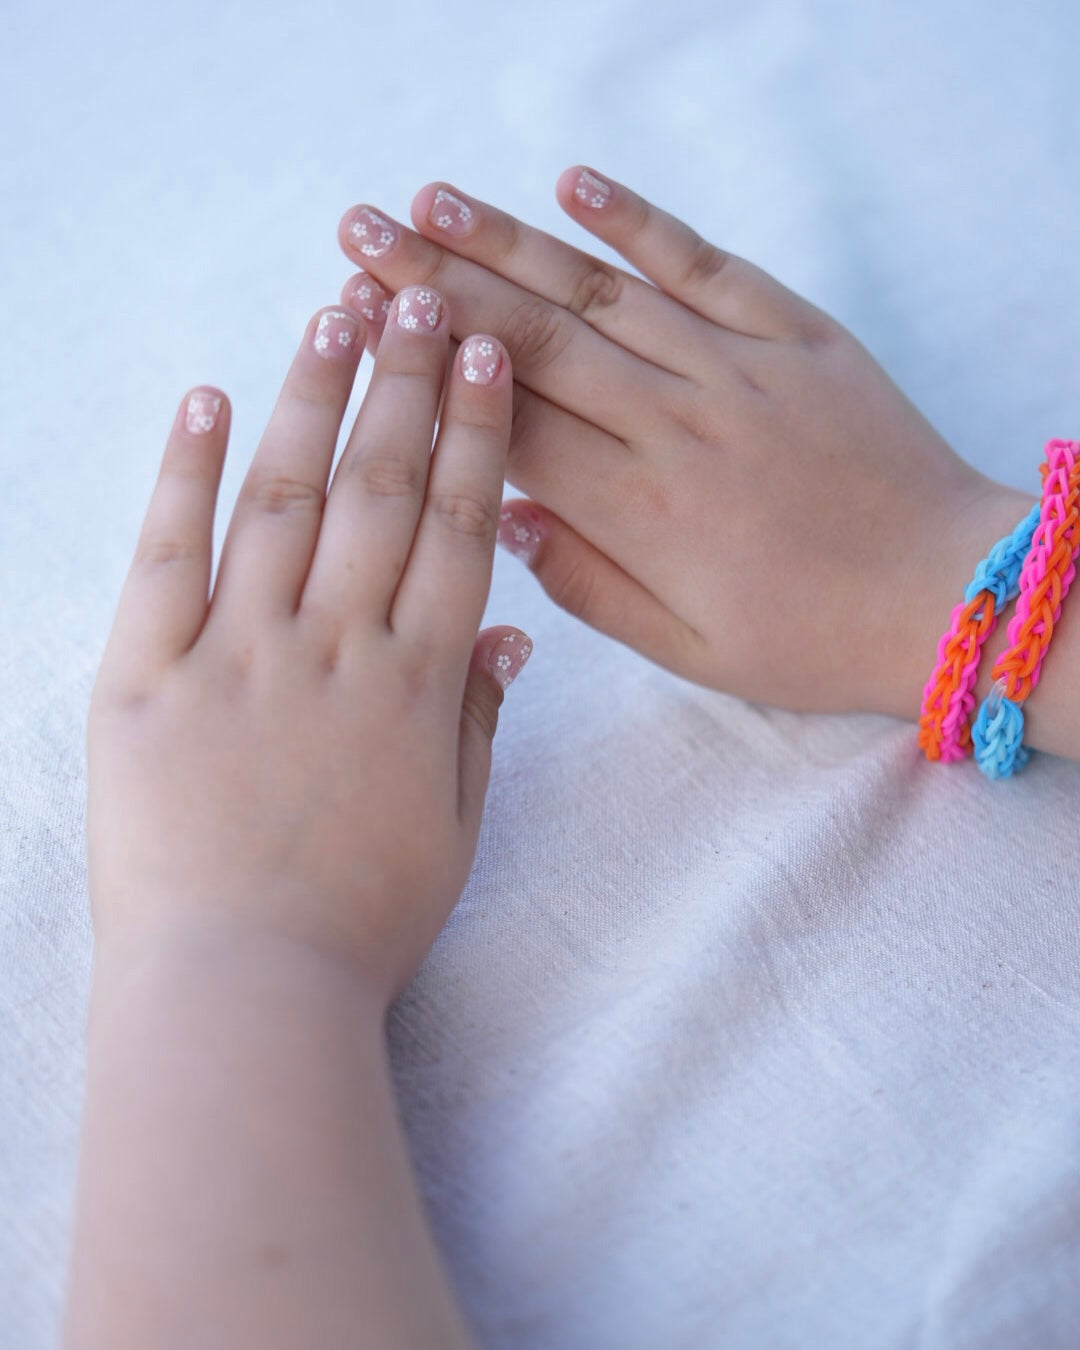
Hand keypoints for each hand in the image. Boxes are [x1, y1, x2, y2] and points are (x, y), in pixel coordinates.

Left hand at [87, 293, 527, 1004]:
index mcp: (414, 685)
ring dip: (314, 399)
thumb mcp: (452, 831)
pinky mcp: (146, 676)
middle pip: (379, 489)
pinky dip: (186, 473)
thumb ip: (479, 724)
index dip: (473, 435)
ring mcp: (237, 653)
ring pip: (285, 499)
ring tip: (338, 314)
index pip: (454, 530)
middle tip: (423, 297)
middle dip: (408, 384)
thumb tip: (508, 633)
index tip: (486, 357)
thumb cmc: (358, 920)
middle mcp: (334, 647)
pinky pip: (168, 556)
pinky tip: (207, 401)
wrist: (242, 987)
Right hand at [338, 171, 1033, 719]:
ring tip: (431, 200)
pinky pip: (703, 263)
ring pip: (601, 291)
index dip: (427, 371)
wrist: (945, 591)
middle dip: (437, 284)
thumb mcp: (688, 647)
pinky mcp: (793, 332)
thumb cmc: (810, 635)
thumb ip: (587, 584)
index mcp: (640, 508)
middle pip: (532, 339)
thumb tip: (504, 514)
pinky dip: (639, 221)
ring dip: (510, 241)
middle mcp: (675, 422)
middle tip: (361, 234)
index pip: (507, 423)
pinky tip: (575, 184)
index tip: (361, 324)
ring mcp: (735, 367)